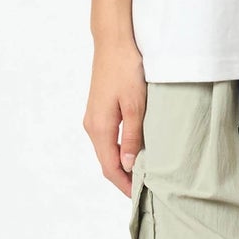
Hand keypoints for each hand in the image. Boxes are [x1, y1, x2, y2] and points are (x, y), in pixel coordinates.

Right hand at [85, 40, 147, 196]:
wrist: (114, 41)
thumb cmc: (126, 68)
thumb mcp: (136, 105)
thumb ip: (132, 136)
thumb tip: (128, 165)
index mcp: (99, 127)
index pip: (110, 167)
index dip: (124, 185)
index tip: (140, 197)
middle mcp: (92, 125)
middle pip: (107, 161)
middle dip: (124, 178)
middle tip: (147, 189)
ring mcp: (94, 117)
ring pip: (107, 149)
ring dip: (123, 163)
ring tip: (144, 172)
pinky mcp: (99, 109)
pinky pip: (108, 138)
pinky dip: (120, 149)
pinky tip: (135, 150)